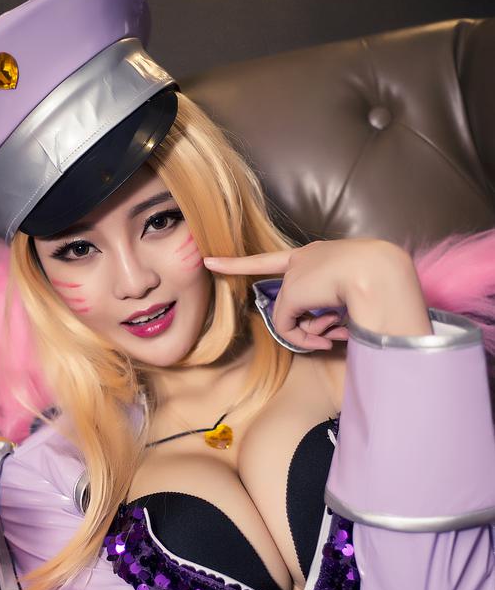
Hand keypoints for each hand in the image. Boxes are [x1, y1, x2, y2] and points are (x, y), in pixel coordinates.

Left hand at [204, 238, 430, 350]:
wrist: (380, 272)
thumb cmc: (378, 281)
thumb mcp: (349, 294)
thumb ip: (325, 308)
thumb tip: (311, 330)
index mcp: (320, 253)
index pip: (274, 259)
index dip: (240, 263)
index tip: (210, 259)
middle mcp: (304, 258)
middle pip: (292, 302)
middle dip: (312, 325)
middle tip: (333, 336)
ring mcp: (295, 274)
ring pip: (291, 317)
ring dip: (313, 331)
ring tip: (337, 330)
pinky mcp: (291, 291)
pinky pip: (287, 326)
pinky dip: (303, 337)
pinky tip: (327, 334)